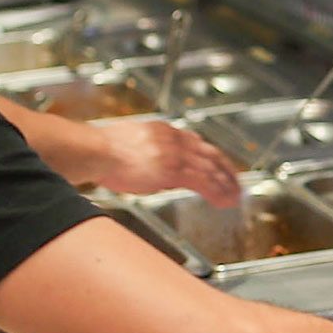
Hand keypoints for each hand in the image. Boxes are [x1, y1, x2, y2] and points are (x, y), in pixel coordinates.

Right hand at [78, 117, 241, 206]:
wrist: (96, 150)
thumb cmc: (102, 151)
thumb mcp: (132, 144)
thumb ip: (150, 154)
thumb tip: (159, 171)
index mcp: (164, 130)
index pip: (196, 142)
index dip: (211, 156)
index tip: (219, 165)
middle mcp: (174, 139)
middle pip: (210, 153)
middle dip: (226, 170)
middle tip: (236, 183)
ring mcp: (175, 153)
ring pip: (211, 169)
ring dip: (226, 184)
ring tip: (235, 197)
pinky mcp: (174, 169)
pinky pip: (204, 182)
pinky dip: (218, 192)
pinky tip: (225, 201)